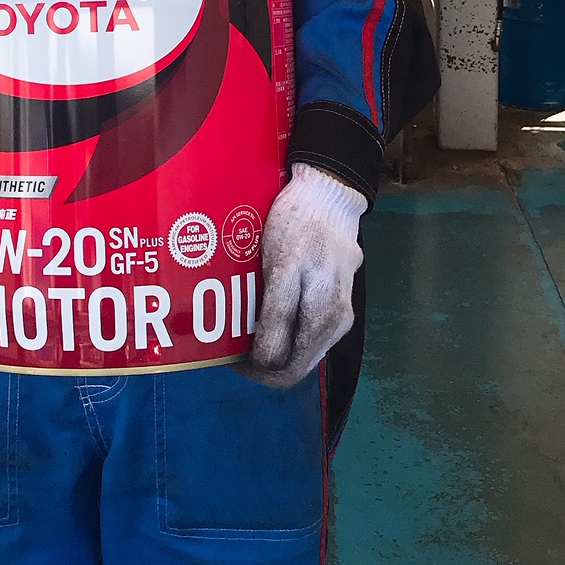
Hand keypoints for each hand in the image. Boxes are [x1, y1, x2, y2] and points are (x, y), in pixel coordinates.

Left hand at [246, 164, 366, 388]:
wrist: (328, 193)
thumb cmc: (300, 225)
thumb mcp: (282, 268)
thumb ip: (277, 315)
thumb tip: (265, 360)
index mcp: (325, 319)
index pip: (287, 371)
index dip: (254, 371)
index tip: (227, 356)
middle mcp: (337, 324)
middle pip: (294, 365)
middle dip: (259, 362)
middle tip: (228, 345)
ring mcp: (338, 313)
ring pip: (299, 349)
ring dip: (270, 348)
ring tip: (239, 330)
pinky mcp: (334, 300)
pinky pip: (305, 331)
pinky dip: (283, 332)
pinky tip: (261, 314)